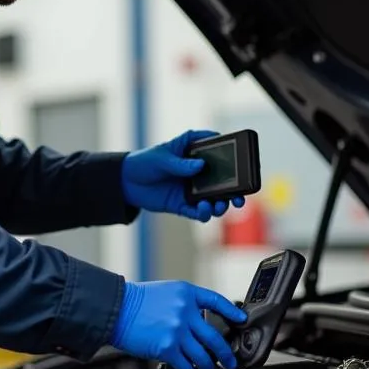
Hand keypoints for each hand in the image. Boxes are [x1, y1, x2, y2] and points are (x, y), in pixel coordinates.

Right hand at [111, 280, 246, 368]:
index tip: (241, 320)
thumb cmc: (136, 301)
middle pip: (215, 338)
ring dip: (209, 367)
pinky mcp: (167, 348)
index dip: (232, 312)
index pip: (216, 301)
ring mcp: (178, 331)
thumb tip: (198, 324)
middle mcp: (186, 311)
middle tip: (230, 361)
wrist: (116, 309)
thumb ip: (184, 305)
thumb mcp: (166, 293)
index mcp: (186, 293)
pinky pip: (187, 367)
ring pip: (203, 356)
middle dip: (226, 354)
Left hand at [121, 130, 245, 221]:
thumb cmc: (145, 161)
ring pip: (213, 200)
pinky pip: (197, 212)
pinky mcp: (182, 205)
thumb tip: (200, 166)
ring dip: (220, 205)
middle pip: (222, 183)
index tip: (242, 165)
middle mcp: (197, 174)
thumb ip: (180, 163)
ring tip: (217, 206)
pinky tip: (202, 210)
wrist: (126, 181)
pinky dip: (202, 214)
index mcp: (195, 155)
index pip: (217, 155)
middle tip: (239, 199)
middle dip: (234, 192)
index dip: (232, 159)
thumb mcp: (161, 157)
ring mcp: (191, 190)